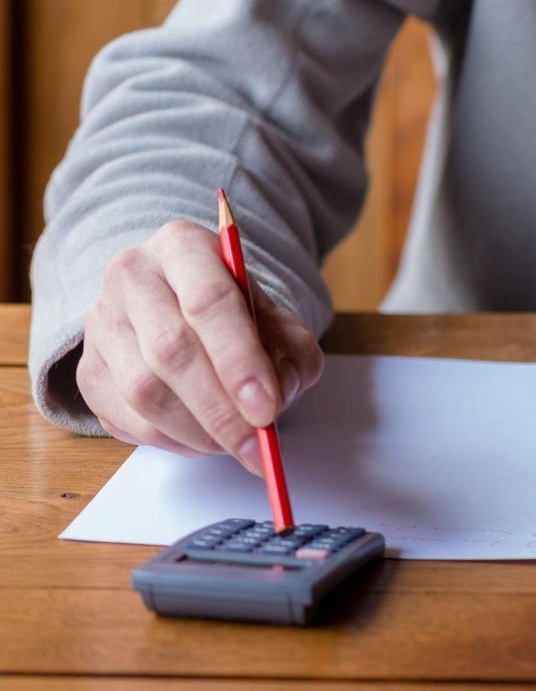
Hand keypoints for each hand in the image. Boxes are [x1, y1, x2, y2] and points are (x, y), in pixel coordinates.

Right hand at [76, 220, 323, 473]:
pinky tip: (203, 440)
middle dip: (220, 409)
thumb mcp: (278, 319)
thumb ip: (292, 352)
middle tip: (256, 444)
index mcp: (182, 246)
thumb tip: (279, 394)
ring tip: (235, 442)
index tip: (266, 408)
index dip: (240, 361)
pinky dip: (171, 440)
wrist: (179, 305)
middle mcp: (131, 276)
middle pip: (171, 350)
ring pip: (143, 390)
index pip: (208, 302)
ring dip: (197, 430)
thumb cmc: (236, 313)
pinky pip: (125, 417)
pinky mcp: (87, 369)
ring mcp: (101, 322)